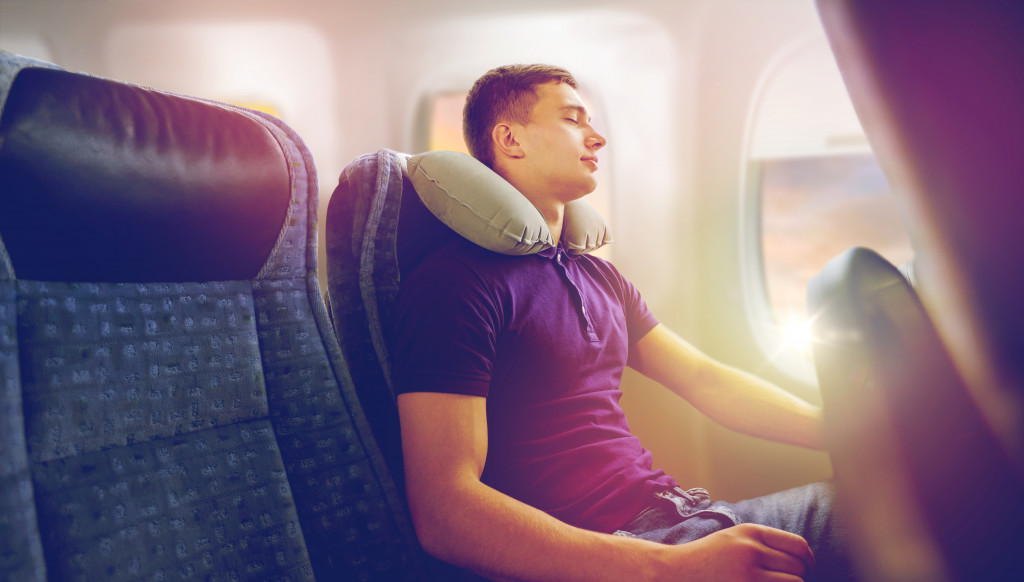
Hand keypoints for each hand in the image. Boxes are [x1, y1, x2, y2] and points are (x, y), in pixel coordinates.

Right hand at [664, 524, 814, 580]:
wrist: (675, 572)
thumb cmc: (706, 558)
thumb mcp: (733, 539)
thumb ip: (763, 542)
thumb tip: (802, 555)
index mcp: (750, 532)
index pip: (798, 545)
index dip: (808, 558)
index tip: (807, 566)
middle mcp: (751, 551)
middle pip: (798, 566)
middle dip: (798, 575)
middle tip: (786, 579)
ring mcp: (748, 574)